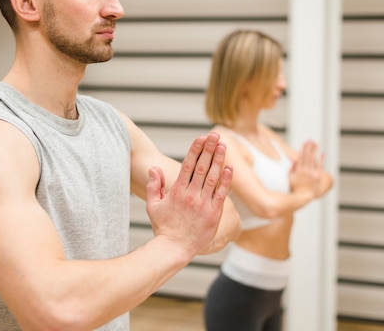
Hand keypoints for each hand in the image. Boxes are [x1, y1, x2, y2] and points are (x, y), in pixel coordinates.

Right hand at [145, 132, 232, 257]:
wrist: (174, 248)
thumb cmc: (163, 227)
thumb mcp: (153, 205)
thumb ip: (154, 185)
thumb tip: (154, 168)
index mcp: (177, 192)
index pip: (187, 165)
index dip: (195, 150)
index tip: (201, 137)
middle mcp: (191, 195)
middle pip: (201, 167)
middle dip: (209, 149)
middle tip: (215, 135)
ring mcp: (203, 204)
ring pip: (212, 177)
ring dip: (218, 160)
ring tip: (223, 145)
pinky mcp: (213, 213)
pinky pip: (221, 194)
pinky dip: (226, 180)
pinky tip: (230, 167)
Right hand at [289, 140, 323, 197]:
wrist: (303, 196)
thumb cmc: (295, 187)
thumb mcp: (290, 178)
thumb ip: (292, 168)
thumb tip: (295, 159)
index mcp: (298, 170)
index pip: (301, 156)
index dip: (303, 148)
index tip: (305, 142)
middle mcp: (305, 170)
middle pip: (307, 156)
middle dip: (309, 147)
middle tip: (310, 140)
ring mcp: (312, 173)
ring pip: (313, 159)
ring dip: (314, 150)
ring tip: (316, 144)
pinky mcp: (317, 176)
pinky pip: (319, 166)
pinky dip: (321, 159)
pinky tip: (322, 153)